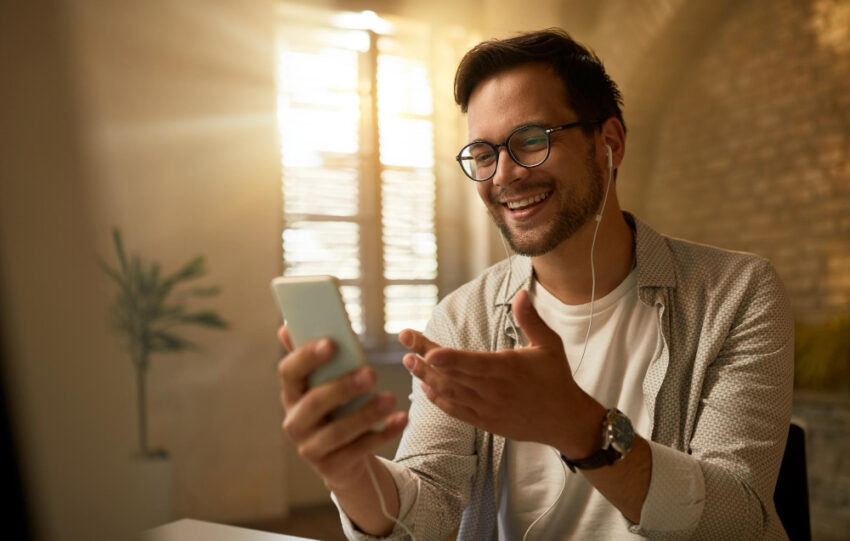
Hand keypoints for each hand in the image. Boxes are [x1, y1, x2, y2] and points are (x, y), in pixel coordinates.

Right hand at [276, 325, 407, 491]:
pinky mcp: (331, 468)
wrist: (342, 459)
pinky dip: (382, 435)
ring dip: (366, 414)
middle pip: (314, 403)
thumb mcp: (325, 384)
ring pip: (337, 432)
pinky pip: (358, 451)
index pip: (288, 372)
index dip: (307, 356)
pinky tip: (401, 420)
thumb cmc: (336, 408)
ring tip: (391, 399)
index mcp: (291, 394)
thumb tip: (286, 328)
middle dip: (343, 387)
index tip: (332, 342)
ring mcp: (310, 448)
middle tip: (372, 373)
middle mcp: (295, 422)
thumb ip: (315, 358)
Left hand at [399, 290, 603, 456]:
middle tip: (404, 338)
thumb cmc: (557, 379)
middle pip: (453, 374)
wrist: (565, 421)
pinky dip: (438, 399)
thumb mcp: (550, 345)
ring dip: (425, 377)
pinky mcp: (484, 421)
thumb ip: (531, 320)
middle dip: (425, 356)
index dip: (449, 359)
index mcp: (508, 369)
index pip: (473, 363)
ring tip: (408, 361)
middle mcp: (494, 390)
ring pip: (449, 392)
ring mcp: (487, 408)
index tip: (428, 352)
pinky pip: (455, 410)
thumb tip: (520, 294)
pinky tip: (425, 386)